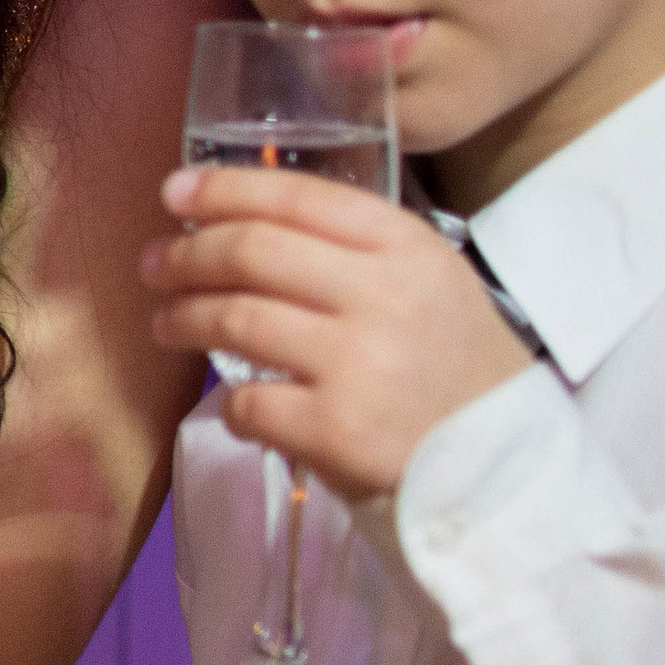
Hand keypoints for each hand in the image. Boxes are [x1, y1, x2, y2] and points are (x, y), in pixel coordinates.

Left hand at [141, 166, 531, 497]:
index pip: (298, 197)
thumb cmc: (457, 375)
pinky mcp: (337, 430)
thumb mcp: (431, 286)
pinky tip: (238, 406)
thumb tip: (240, 219)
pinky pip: (248, 402)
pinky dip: (231, 405)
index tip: (173, 192)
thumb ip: (354, 251)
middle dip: (186, 254)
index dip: (223, 189)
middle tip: (155, 264)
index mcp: (408, 249)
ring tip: (168, 323)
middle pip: (251, 251)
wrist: (509, 474)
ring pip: (235, 319)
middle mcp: (385, 296)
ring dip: (184, 318)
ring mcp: (360, 363)